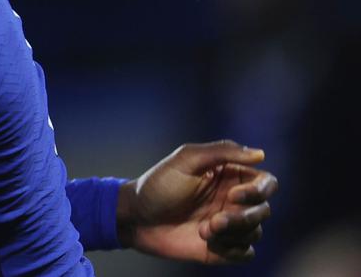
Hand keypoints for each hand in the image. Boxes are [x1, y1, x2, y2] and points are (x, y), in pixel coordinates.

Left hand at [118, 139, 277, 263]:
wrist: (136, 218)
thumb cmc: (158, 185)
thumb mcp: (186, 159)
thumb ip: (222, 152)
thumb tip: (260, 154)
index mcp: (230, 176)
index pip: (267, 183)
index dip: (258, 191)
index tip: (233, 196)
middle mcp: (234, 200)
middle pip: (264, 210)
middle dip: (243, 218)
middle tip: (214, 222)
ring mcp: (229, 224)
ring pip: (256, 232)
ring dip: (233, 234)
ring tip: (204, 230)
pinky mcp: (222, 247)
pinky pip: (246, 253)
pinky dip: (234, 251)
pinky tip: (210, 244)